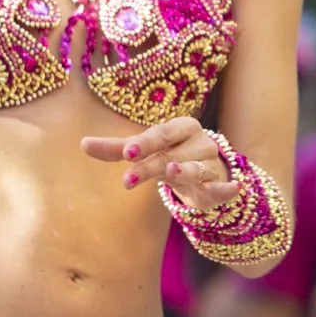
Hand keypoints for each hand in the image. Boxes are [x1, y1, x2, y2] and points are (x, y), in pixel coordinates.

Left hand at [82, 115, 230, 208]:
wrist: (208, 170)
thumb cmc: (171, 153)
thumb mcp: (145, 150)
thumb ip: (116, 148)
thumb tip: (82, 144)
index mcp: (179, 128)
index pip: (159, 134)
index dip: (143, 144)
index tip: (126, 154)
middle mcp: (196, 142)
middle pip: (171, 153)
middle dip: (151, 164)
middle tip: (129, 177)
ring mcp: (209, 164)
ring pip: (194, 169)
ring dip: (185, 170)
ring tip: (174, 171)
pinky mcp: (218, 185)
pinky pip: (222, 187)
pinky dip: (227, 188)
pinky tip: (233, 188)